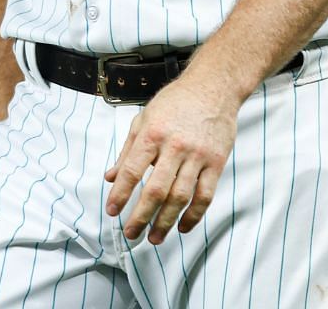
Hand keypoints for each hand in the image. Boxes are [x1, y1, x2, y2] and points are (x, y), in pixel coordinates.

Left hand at [102, 74, 239, 244]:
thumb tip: (111, 177)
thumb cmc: (174, 103)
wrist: (213, 88)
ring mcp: (198, 156)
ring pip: (180, 197)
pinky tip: (182, 227)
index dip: (120, 194)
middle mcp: (175, 147)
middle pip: (156, 190)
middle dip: (141, 216)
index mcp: (152, 134)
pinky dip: (194, 215)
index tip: (112, 210)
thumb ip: (127, 150)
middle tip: (131, 234)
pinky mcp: (216, 163)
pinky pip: (205, 195)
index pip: (131, 170)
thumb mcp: (143, 119)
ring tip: (154, 238)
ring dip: (166, 222)